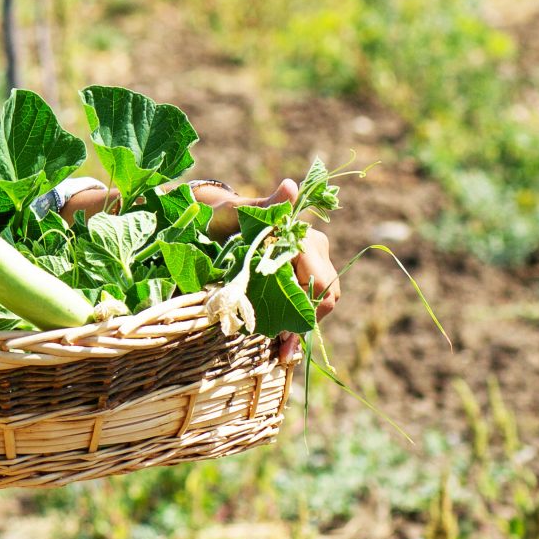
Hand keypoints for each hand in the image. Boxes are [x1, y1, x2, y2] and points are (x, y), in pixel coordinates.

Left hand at [190, 177, 340, 362]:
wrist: (214, 220)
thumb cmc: (224, 215)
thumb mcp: (237, 212)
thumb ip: (264, 206)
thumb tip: (290, 186)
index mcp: (305, 239)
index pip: (321, 283)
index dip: (306, 309)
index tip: (282, 330)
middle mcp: (314, 252)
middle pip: (324, 297)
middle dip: (304, 323)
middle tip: (280, 348)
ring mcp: (308, 267)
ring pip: (317, 305)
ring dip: (299, 328)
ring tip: (280, 352)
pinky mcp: (297, 279)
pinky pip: (305, 306)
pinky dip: (294, 326)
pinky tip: (282, 348)